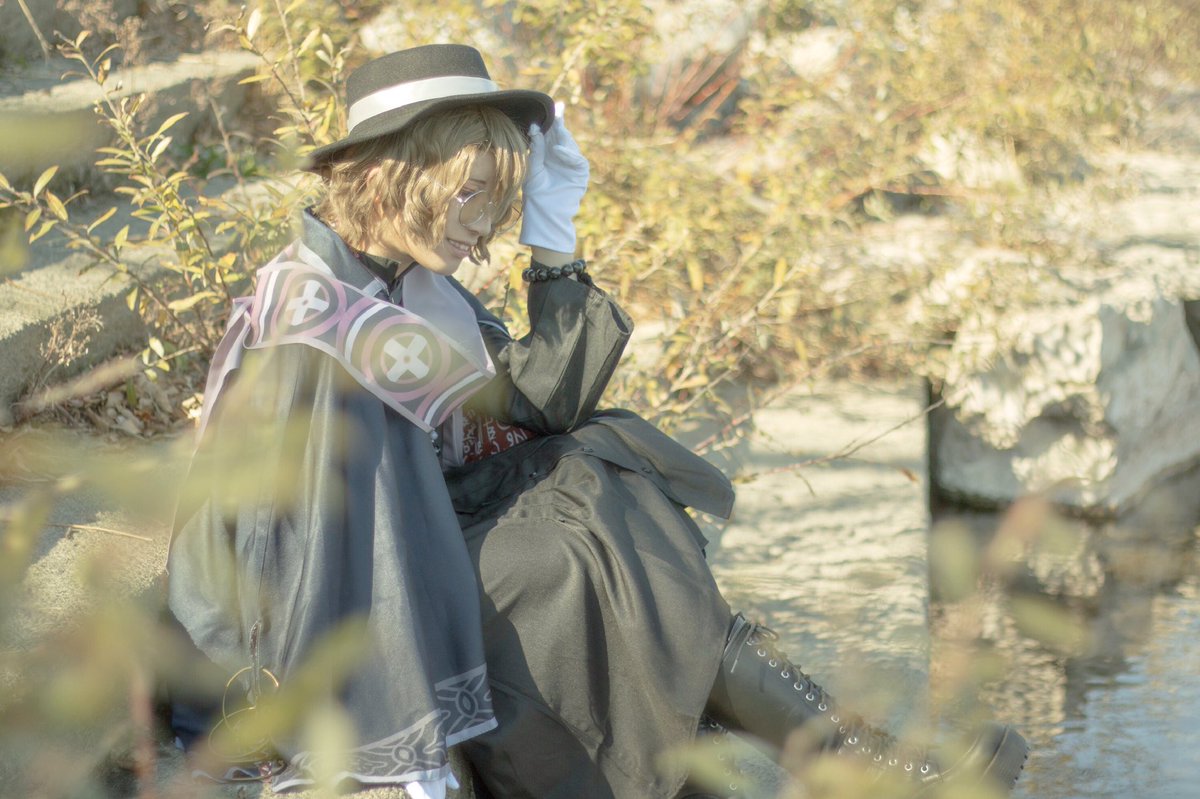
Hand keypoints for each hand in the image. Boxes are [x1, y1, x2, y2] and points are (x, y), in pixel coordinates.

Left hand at [519, 109, 589, 253]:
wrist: (545, 214)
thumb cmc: (536, 194)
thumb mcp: (532, 168)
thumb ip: (536, 149)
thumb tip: (534, 128)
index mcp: (548, 154)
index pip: (551, 133)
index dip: (552, 121)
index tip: (551, 106)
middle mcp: (560, 157)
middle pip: (562, 136)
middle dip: (559, 124)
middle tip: (557, 110)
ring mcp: (571, 165)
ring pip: (570, 145)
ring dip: (563, 136)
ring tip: (556, 128)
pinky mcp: (579, 174)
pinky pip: (577, 160)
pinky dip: (568, 154)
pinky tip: (558, 149)